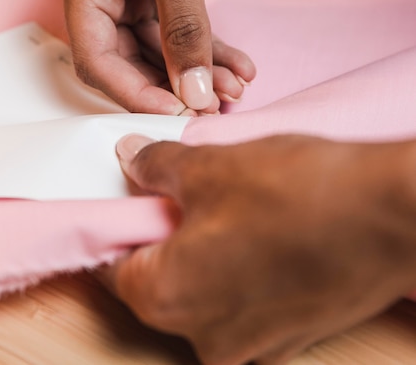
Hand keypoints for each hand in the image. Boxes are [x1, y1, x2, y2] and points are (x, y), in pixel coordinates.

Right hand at [59, 0, 258, 114]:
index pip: (95, 56)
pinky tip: (237, 67)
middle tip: (210, 105)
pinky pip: (184, 31)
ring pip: (161, 51)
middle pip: (128, 60)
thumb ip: (183, 27)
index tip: (172, 110)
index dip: (130, 91)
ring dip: (197, 73)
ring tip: (234, 89)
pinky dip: (210, 51)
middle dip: (170, 86)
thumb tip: (191, 90)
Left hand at [108, 134, 415, 363]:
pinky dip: (236, 273)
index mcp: (167, 298)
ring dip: (200, 257)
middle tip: (176, 200)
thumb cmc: (294, 192)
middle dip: (161, 242)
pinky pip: (240, 304)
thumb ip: (155, 167)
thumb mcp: (207, 166)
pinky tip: (258, 236)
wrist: (391, 216)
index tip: (126, 206)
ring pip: (200, 296)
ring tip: (225, 213)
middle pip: (157, 285)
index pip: (113, 268)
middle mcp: (203, 337)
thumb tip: (129, 156)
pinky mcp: (287, 339)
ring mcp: (250, 346)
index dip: (117, 230)